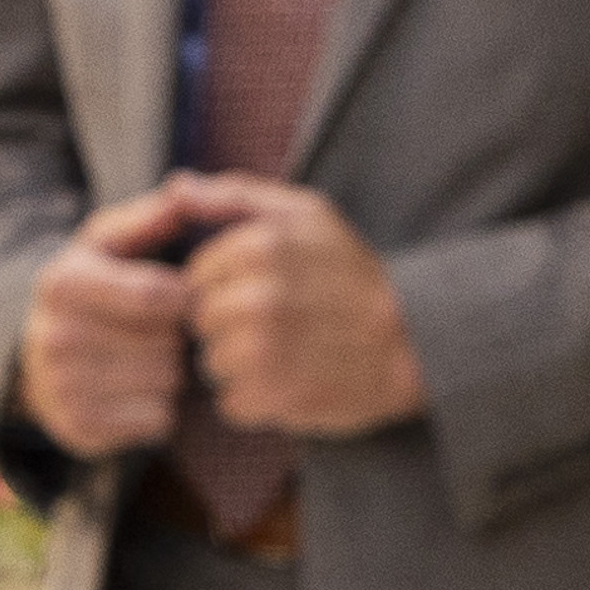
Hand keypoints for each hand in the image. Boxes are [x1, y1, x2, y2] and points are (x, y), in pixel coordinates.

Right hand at [15, 189, 195, 459]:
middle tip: (158, 334)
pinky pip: (156, 423)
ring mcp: (60, 388)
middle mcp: (53, 337)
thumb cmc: (94, 288)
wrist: (41, 354)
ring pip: (165, 385)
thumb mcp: (110, 243)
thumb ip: (150, 216)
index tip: (183, 296)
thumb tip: (183, 188)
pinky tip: (139, 392)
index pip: (157, 296)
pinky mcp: (75, 429)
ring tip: (148, 360)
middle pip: (165, 344)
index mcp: (62, 282)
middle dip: (175, 338)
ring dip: (171, 375)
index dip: (185, 297)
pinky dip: (160, 410)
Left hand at [170, 172, 423, 437]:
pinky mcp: (274, 397)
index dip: (226, 287)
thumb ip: (235, 195)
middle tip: (280, 327)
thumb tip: (175, 186)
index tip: (266, 291)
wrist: (415, 342)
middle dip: (229, 326)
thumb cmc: (354, 275)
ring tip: (288, 354)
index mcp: (259, 246)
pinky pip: (232, 403)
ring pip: (212, 363)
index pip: (197, 277)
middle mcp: (258, 296)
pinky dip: (256, 401)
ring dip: (241, 366)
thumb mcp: (307, 215)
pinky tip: (291, 382)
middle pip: (201, 322)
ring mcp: (264, 350)